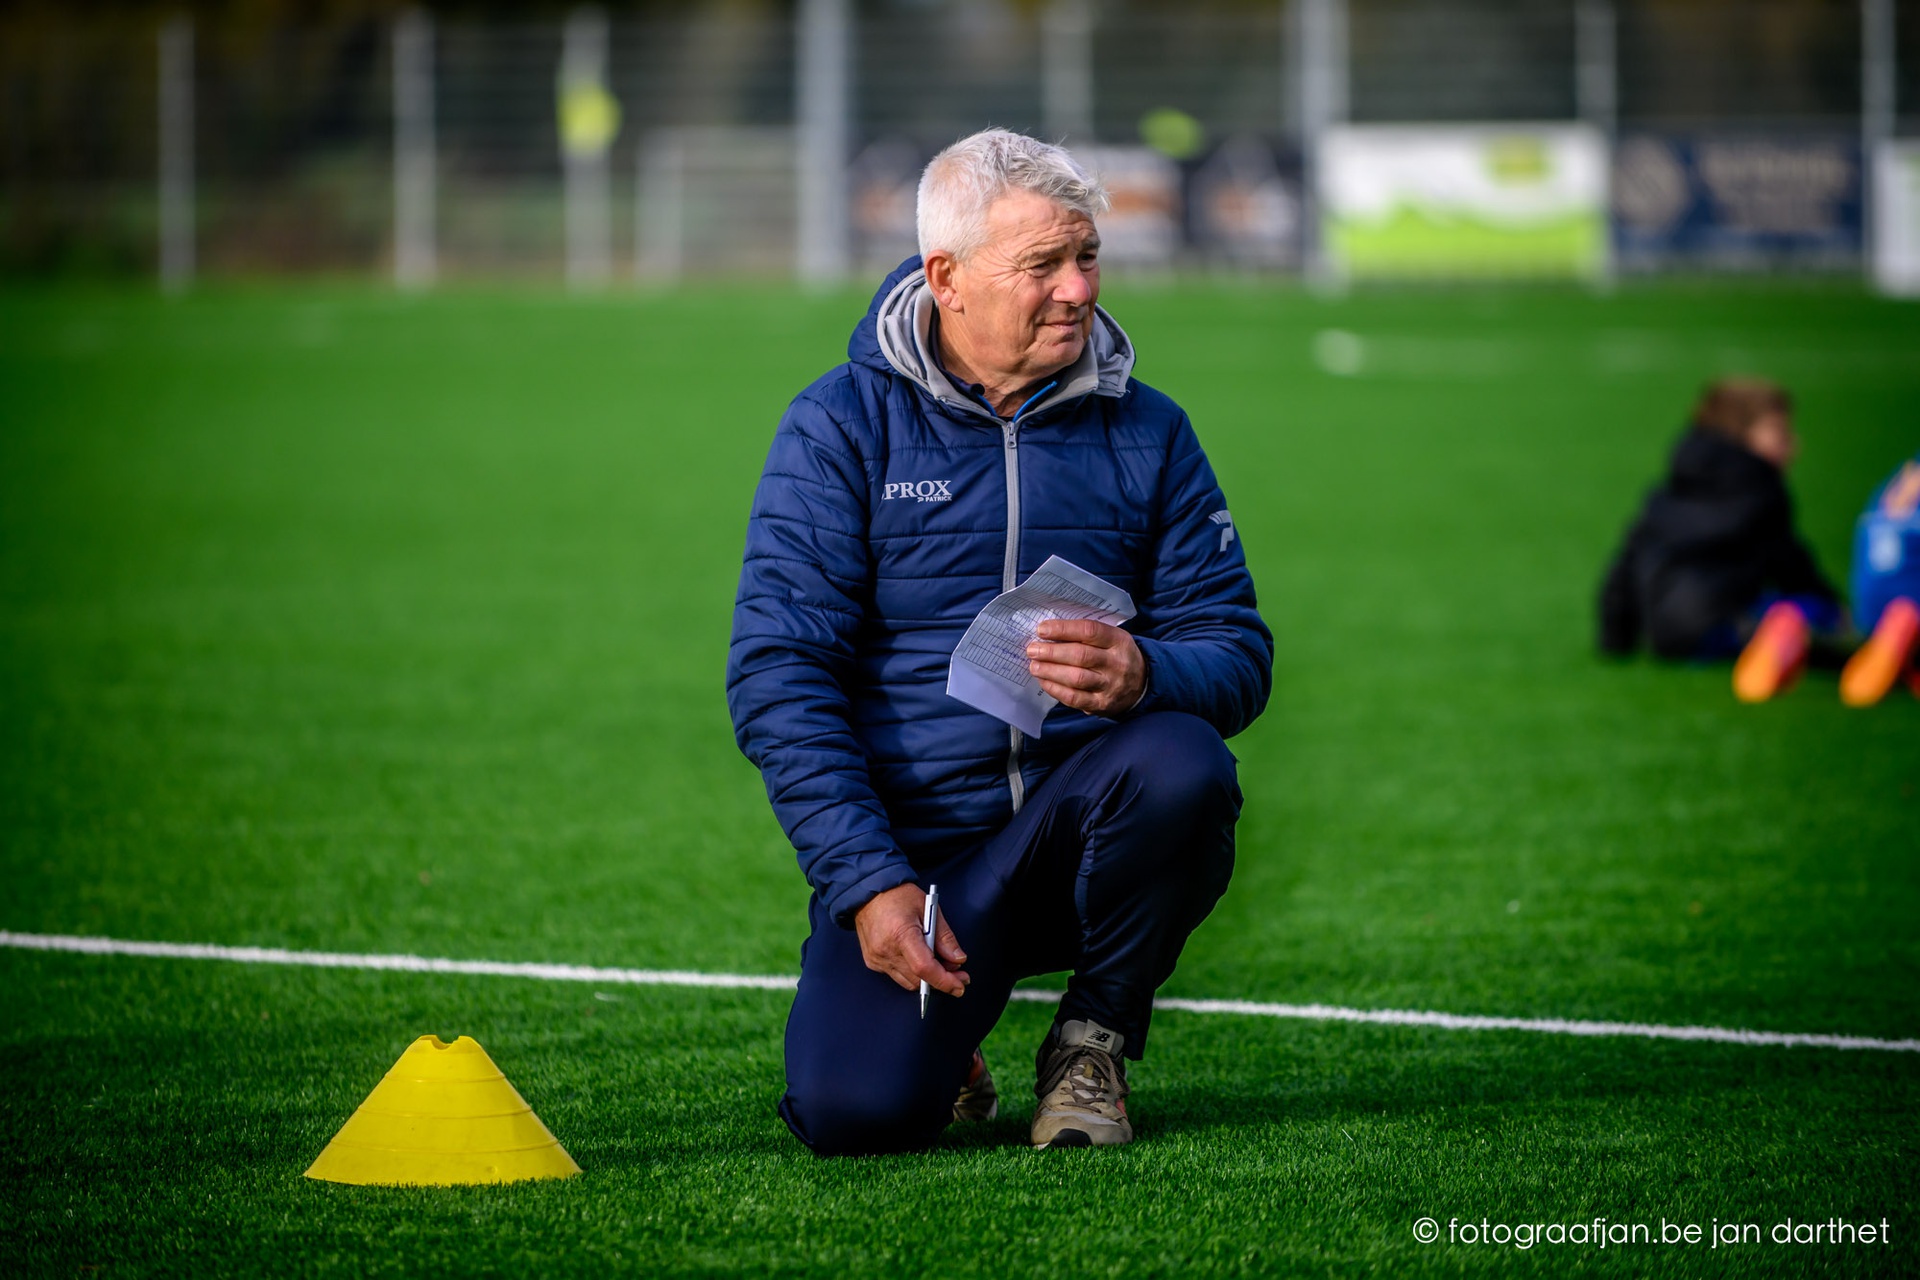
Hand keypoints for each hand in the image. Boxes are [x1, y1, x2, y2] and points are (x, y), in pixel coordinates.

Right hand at [853, 883, 969, 997]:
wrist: (869, 893)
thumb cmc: (898, 896)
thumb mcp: (929, 909)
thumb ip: (944, 937)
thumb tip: (958, 960)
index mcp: (901, 934)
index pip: (924, 968)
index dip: (944, 981)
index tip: (959, 985)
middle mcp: (886, 950)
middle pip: (919, 980)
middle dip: (941, 980)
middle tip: (956, 970)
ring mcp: (877, 959)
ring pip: (909, 983)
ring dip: (927, 979)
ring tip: (939, 963)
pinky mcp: (873, 962)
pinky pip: (897, 976)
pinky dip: (912, 973)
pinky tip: (918, 959)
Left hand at [1027, 618, 1146, 715]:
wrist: (1142, 684)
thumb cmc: (1117, 656)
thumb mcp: (1111, 639)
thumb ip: (1085, 636)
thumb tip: (1049, 633)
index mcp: (1118, 641)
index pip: (1089, 631)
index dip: (1063, 629)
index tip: (1042, 629)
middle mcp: (1116, 663)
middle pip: (1081, 655)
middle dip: (1052, 652)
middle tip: (1033, 649)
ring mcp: (1110, 685)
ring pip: (1076, 678)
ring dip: (1050, 671)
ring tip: (1034, 666)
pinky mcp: (1102, 704)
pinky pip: (1075, 698)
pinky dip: (1056, 689)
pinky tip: (1044, 681)